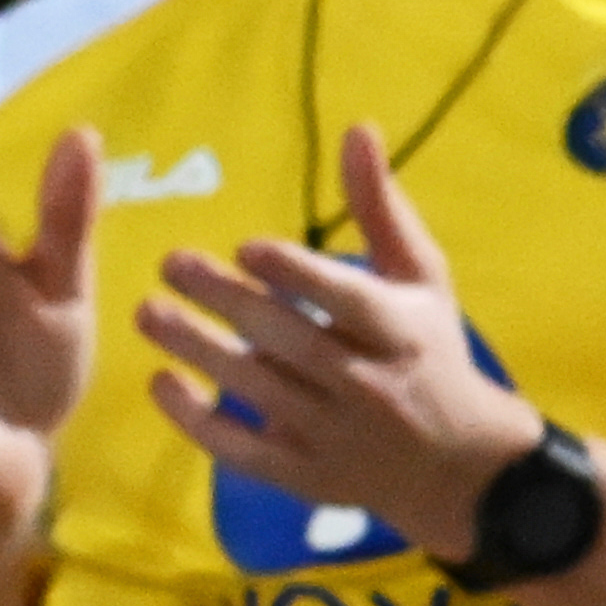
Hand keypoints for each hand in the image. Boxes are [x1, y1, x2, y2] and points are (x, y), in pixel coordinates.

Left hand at [137, 127, 543, 557]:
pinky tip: (161, 384)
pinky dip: (200, 422)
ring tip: (148, 313)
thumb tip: (357, 129)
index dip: (297, 276)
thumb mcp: (421, 279)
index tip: (246, 248)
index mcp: (401, 333)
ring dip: (199, 351)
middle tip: (171, 264)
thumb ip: (381, 208)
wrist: (457, 466)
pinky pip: (245, 451)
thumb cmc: (431, 352)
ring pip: (260, 391)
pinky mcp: (307, 476)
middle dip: (229, 302)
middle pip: (293, 342)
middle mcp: (369, 387)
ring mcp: (335, 437)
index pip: (347, 302)